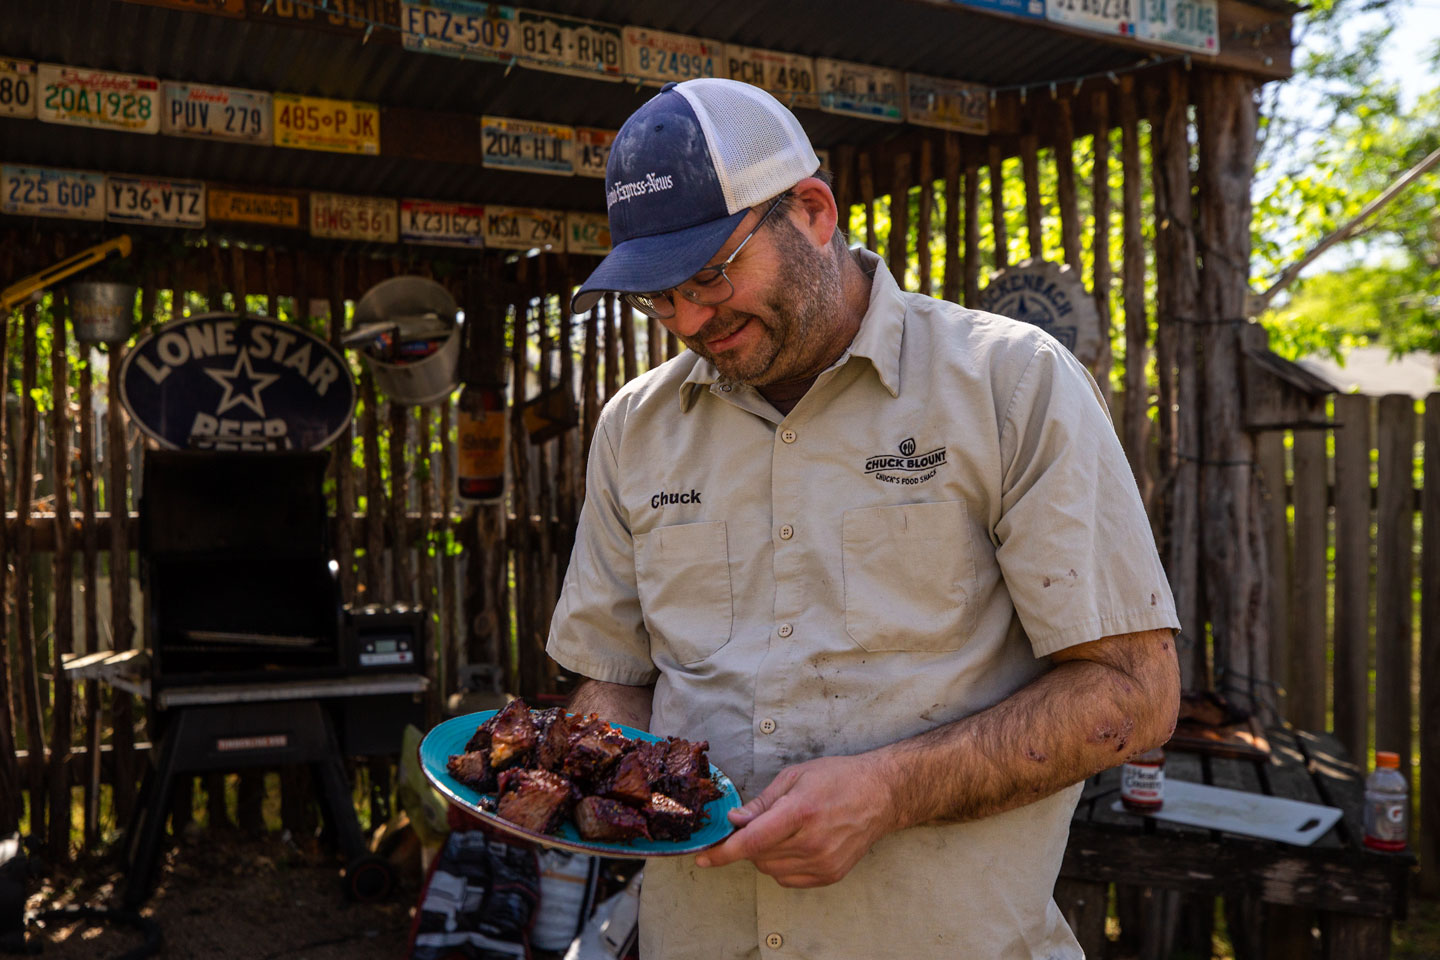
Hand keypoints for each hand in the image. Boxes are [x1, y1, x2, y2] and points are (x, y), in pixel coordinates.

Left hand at [694, 753, 897, 887]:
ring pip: (771, 870)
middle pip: (758, 856)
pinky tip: (794, 845)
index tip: (703, 859)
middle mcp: (812, 842)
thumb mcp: (795, 777)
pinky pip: (789, 879)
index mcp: (801, 812)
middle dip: (747, 843)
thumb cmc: (837, 778)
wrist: (881, 795)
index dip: (723, 852)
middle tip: (755, 825)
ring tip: (782, 830)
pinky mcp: (831, 875)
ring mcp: (823, 862)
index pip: (752, 841)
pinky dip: (781, 866)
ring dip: (764, 855)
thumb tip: (734, 821)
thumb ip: (762, 803)